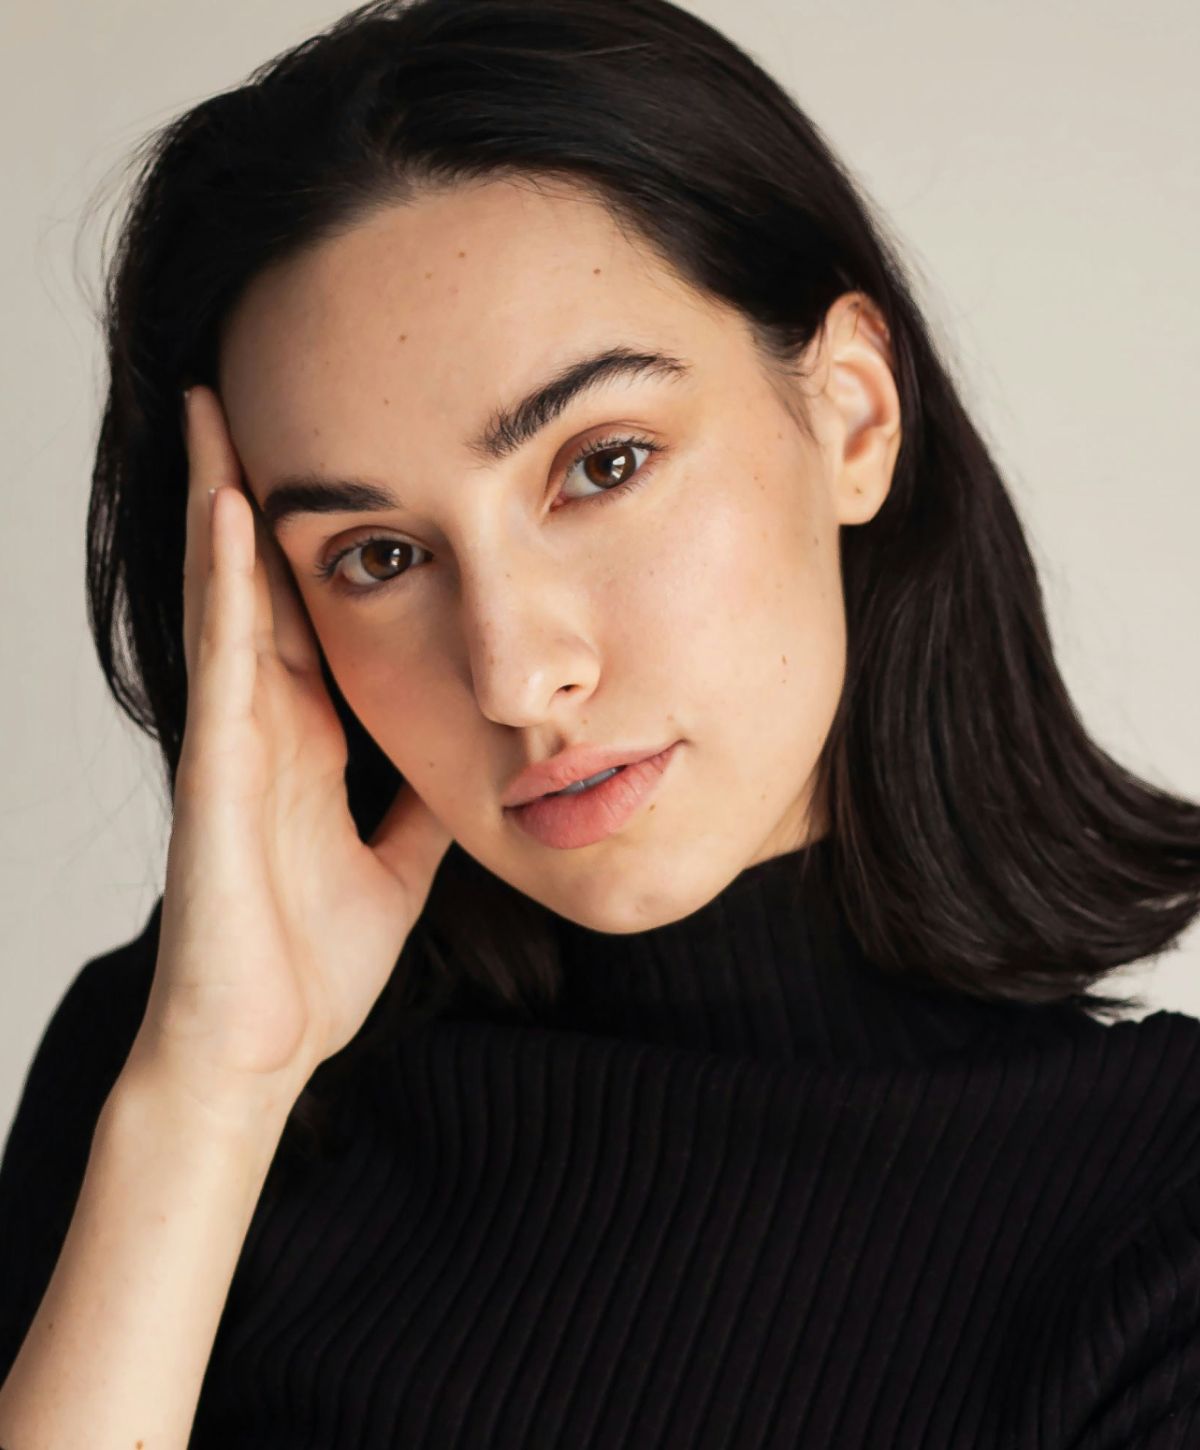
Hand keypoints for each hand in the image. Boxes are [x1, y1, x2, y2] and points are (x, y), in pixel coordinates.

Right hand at [129, 385, 452, 1120]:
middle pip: (261, 577)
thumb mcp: (399, 857)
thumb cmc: (315, 958)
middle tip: (259, 384)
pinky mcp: (217, 772)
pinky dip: (228, 586)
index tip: (343, 448)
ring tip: (220, 407)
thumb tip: (474, 754)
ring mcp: (235, 739)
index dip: (321, 528)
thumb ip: (421, 798)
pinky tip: (230, 513)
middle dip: (256, 483)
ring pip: (228, 596)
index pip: (312, 606)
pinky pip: (226, 661)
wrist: (263, 1048)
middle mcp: (267, 720)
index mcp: (311, 735)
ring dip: (223, 501)